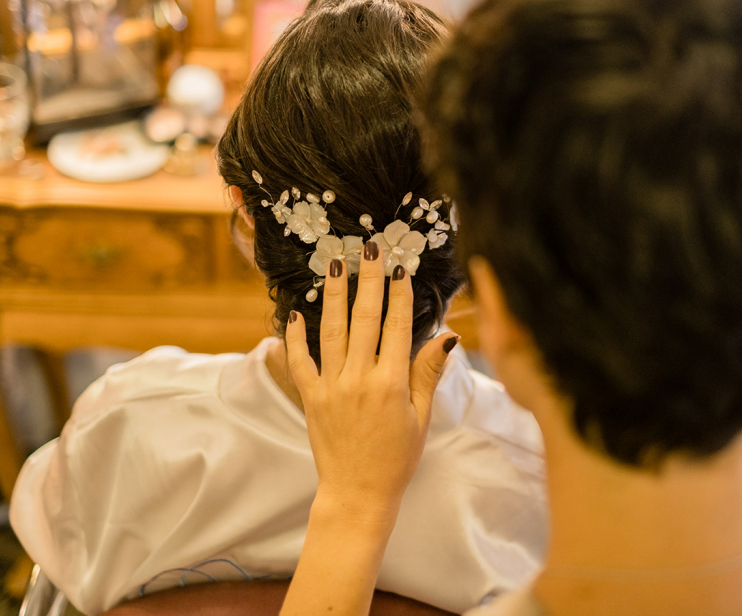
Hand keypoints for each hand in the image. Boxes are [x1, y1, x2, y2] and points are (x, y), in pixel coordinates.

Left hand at [285, 240, 458, 519]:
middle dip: (368, 280)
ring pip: (331, 331)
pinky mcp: (311, 399)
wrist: (358, 494)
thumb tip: (447, 337)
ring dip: (333, 295)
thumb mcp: (421, 418)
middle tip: (369, 247)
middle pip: (364, 319)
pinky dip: (295, 338)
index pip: (397, 327)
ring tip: (335, 264)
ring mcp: (331, 388)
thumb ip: (428, 374)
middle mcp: (359, 380)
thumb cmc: (397, 459)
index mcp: (391, 384)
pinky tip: (295, 313)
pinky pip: (300, 362)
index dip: (399, 294)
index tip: (399, 267)